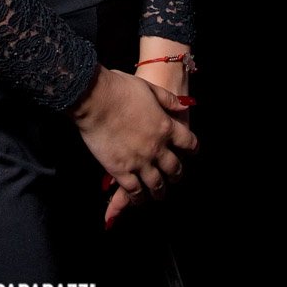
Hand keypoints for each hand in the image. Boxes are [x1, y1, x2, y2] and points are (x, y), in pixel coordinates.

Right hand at [70, 66, 196, 224]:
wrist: (94, 98)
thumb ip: (167, 99)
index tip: (191, 151)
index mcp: (165, 126)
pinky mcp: (121, 170)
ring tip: (159, 194)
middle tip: (175, 176)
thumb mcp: (148, 87)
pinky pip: (134, 191)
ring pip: (156, 184)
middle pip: (174, 168)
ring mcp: (139, 161)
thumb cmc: (119, 88)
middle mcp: (156, 148)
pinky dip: (138, 198)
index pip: (188, 142)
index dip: (192, 147)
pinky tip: (139, 199)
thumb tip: (184, 106)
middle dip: (176, 174)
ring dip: (160, 191)